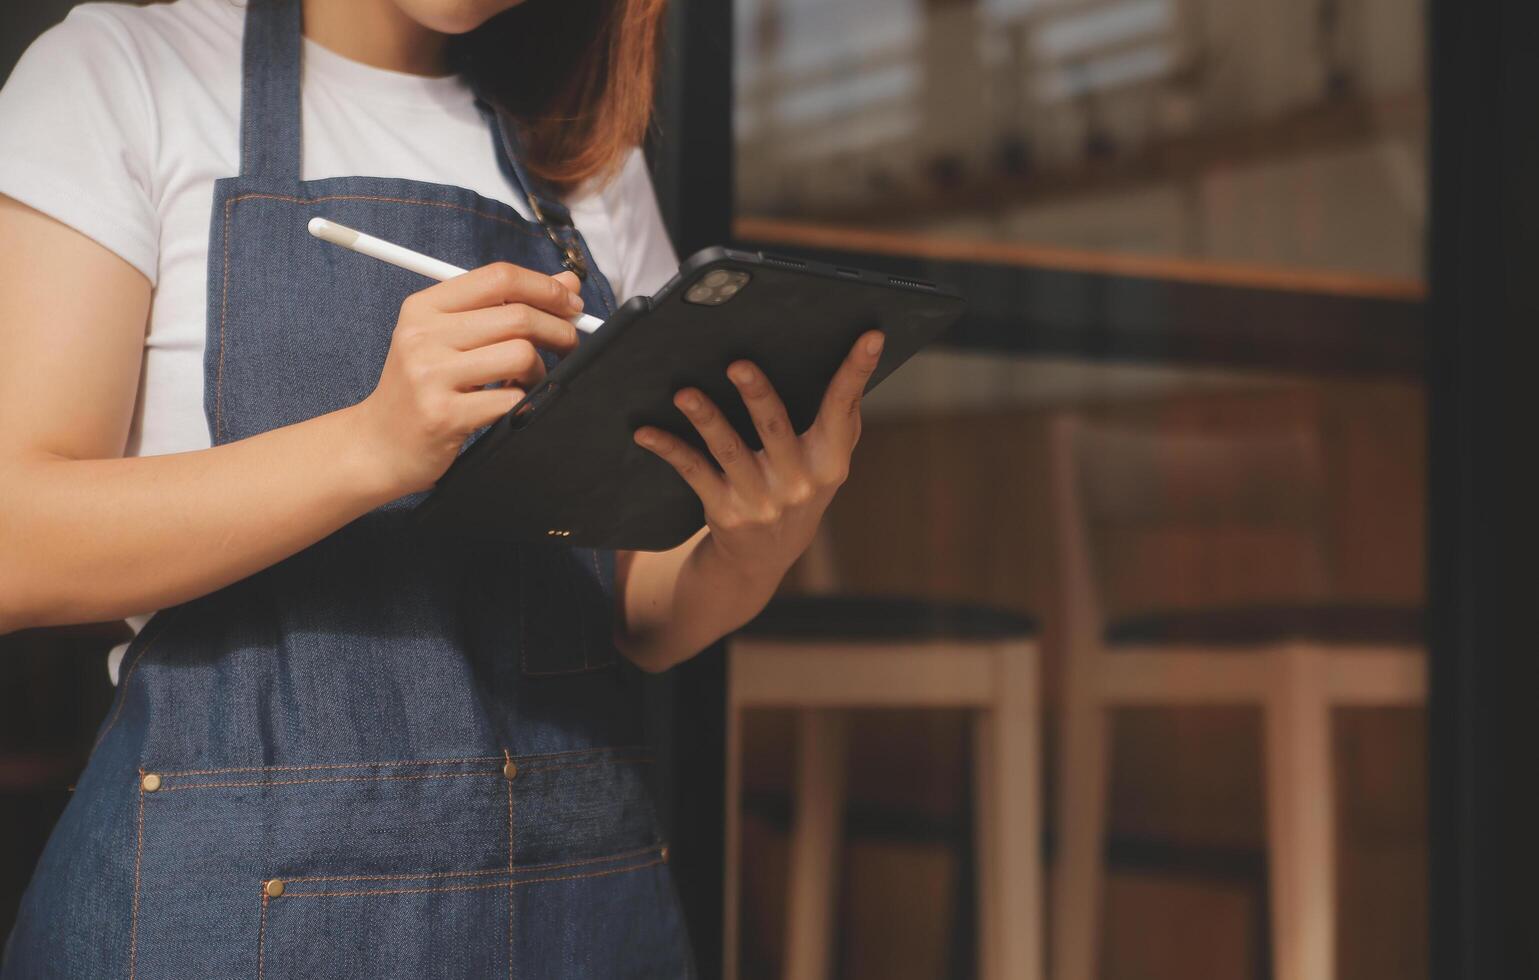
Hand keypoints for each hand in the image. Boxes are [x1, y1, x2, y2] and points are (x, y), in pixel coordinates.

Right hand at [353, 262, 583, 494]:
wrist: (380, 445)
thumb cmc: (424, 386)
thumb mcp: (452, 337)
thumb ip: (506, 305)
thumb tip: (567, 282)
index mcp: (424, 307)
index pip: (499, 278)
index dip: (546, 288)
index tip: (571, 304)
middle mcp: (423, 335)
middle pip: (517, 316)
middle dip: (558, 330)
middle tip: (569, 345)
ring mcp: (431, 376)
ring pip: (520, 355)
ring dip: (541, 370)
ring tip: (530, 380)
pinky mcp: (444, 415)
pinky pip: (511, 399)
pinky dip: (524, 401)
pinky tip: (511, 403)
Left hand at [632, 329, 884, 581]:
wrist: (763, 558)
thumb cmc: (798, 490)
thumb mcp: (828, 462)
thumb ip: (841, 419)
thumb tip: (858, 359)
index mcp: (829, 461)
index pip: (843, 409)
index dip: (857, 372)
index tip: (870, 337)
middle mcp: (798, 482)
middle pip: (776, 427)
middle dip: (757, 394)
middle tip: (738, 364)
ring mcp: (760, 499)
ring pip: (729, 450)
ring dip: (706, 419)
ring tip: (685, 394)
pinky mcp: (724, 511)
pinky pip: (694, 472)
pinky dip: (669, 450)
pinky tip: (646, 432)